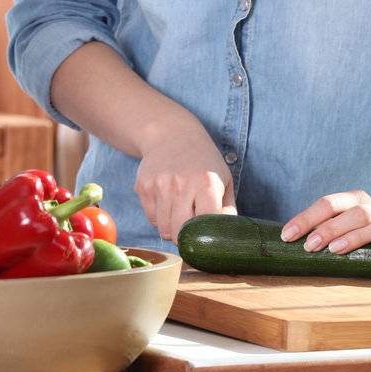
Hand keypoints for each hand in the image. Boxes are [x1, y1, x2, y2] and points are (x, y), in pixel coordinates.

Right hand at [135, 115, 237, 242]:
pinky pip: (151, 218)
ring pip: (163, 229)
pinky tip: (167, 202)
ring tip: (179, 212)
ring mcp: (159, 185)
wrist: (170, 134)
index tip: (207, 235)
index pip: (204, 225)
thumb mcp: (224, 179)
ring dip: (172, 228)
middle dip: (186, 238)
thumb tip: (224, 238)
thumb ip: (227, 210)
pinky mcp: (143, 186)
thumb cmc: (203, 162)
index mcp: (206, 183)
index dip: (205, 236)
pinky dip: (159, 218)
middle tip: (191, 230)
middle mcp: (181, 184)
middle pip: (180, 232)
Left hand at [281, 191, 370, 255]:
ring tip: (334, 250)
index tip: (287, 236)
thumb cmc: (360, 226)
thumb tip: (290, 242)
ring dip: (353, 236)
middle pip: (348, 213)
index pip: (325, 204)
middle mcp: (368, 206)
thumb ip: (324, 227)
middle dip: (327, 229)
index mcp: (349, 199)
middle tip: (309, 246)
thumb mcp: (343, 220)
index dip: (306, 219)